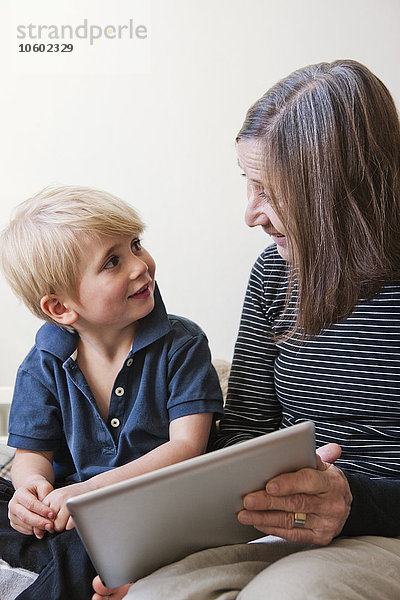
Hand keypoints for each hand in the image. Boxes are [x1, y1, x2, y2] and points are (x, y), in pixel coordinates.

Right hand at [8, 479, 54, 537]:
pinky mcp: (14, 523)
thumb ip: (46, 497)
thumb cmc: (39, 489)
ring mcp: (12, 515)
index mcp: (20, 493)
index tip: (52, 514)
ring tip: (48, 527)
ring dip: (37, 528)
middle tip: (50, 525)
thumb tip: (47, 513)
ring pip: (24, 525)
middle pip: (25, 516)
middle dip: (39, 522)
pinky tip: (42, 529)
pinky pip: (23, 530)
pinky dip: (33, 531)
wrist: (30, 492)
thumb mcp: (44, 486)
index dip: (42, 510)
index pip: (31, 504)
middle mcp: (13, 505)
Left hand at [42, 482, 84, 531]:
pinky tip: (73, 518)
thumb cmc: (72, 496)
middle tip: (61, 521)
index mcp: (51, 496)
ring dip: (62, 527)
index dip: (45, 523)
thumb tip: (40, 532)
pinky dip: (70, 526)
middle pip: (49, 522)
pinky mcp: (77, 509)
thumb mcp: (58, 498)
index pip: (41, 515)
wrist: (91, 487)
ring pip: (58, 526)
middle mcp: (58, 498)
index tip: (51, 524)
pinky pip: (68, 526)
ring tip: (67, 520)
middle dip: (55, 525)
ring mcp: (68, 503)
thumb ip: (48, 511)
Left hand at [237, 444, 351, 544]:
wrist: (345, 503)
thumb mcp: (325, 465)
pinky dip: (272, 528)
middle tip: (247, 500)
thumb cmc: (326, 480)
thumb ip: (311, 455)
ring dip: (264, 518)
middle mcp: (332, 505)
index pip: (309, 481)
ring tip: (244, 513)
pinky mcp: (320, 538)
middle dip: (268, 502)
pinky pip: (292, 535)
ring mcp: (326, 524)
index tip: (269, 484)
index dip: (288, 483)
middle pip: (295, 503)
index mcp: (333, 483)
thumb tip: (301, 442)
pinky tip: (258, 522)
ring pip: (290, 521)